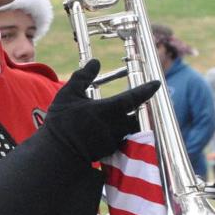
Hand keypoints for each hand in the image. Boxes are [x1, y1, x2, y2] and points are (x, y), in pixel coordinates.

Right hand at [43, 60, 159, 162]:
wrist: (57, 153)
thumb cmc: (62, 122)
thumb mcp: (68, 94)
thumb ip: (83, 77)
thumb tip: (95, 62)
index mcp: (108, 109)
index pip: (134, 97)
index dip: (147, 90)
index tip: (157, 83)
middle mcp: (115, 126)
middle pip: (137, 118)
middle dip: (139, 112)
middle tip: (139, 106)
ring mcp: (113, 140)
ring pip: (128, 129)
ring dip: (128, 123)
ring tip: (121, 119)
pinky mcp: (109, 152)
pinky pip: (118, 140)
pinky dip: (116, 135)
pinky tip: (105, 133)